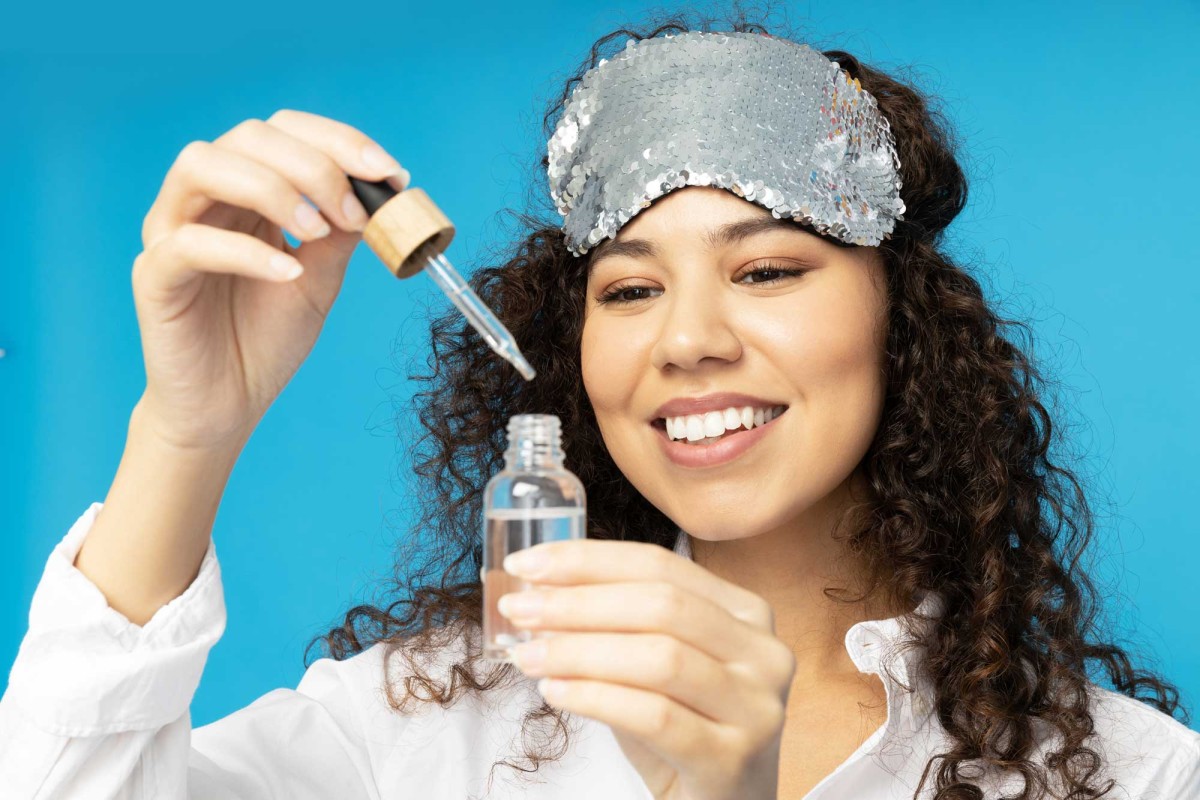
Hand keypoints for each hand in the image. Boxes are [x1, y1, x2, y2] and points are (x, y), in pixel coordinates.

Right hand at [132, 109, 408, 450]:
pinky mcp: (153, 276)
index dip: (339, 142)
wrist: (227, 407)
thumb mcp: (320, 278)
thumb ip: (340, 233)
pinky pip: (189, 244)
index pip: (284, 132)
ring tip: (319, 231)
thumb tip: (379, 194)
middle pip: (248, 138)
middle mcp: (202, 199)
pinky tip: (289, 272)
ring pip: (202, 166)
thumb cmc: (266, 339)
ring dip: (273, 188)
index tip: (391, 175)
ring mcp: (169, 232)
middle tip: (357, 212)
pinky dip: (246, 252)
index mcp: (244, 191)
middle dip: (315, 165)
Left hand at [498, 539, 796, 799]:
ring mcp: (756, 707)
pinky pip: (654, 716)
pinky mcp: (733, 759)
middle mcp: (763, 652)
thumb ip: (614, 625)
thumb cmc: (683, 729)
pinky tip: (555, 693)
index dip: (588, 560)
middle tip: (518, 606)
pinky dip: (595, 698)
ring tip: (527, 655)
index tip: (527, 563)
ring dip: (579, 651)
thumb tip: (537, 591)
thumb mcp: (654, 665)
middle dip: (578, 602)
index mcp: (746, 612)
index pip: (659, 566)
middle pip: (661, 606)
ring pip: (659, 657)